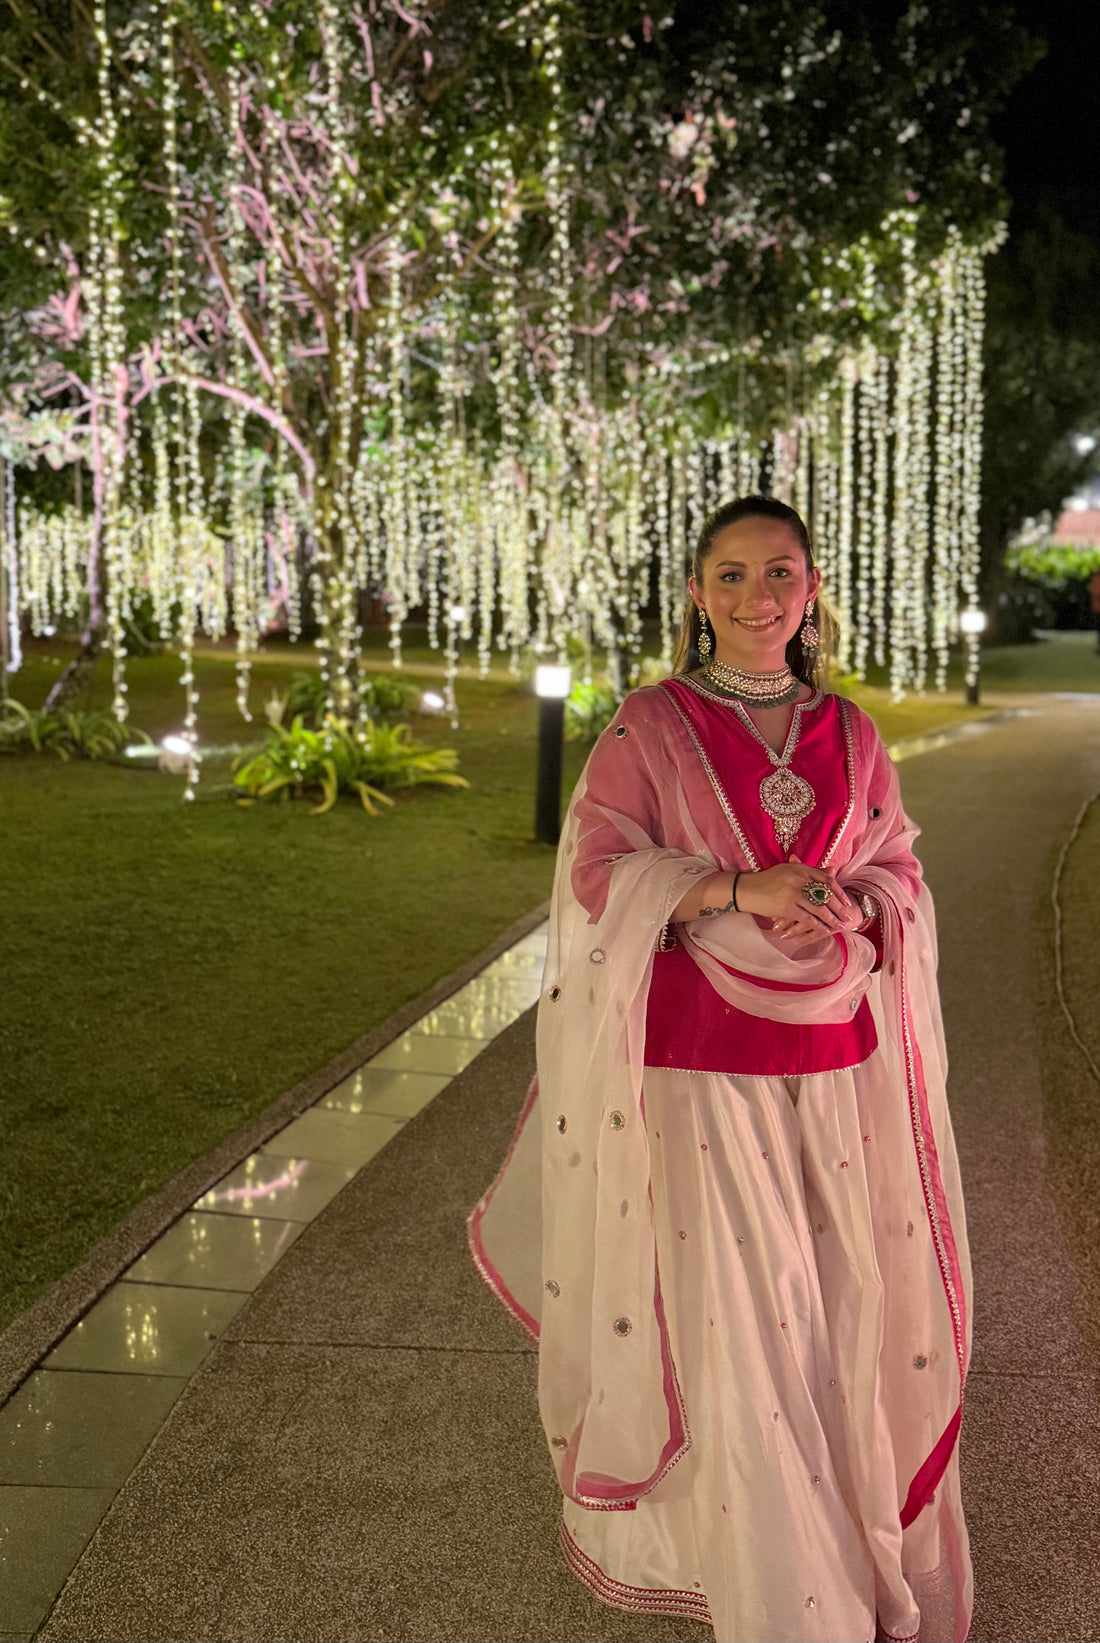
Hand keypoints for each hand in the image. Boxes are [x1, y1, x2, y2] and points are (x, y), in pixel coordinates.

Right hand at [737, 854, 861, 941]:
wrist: (745, 890)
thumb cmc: (766, 880)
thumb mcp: (788, 870)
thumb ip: (809, 871)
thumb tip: (833, 870)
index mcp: (800, 868)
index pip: (826, 879)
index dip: (838, 891)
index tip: (846, 901)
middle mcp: (798, 878)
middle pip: (825, 894)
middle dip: (838, 907)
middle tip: (848, 916)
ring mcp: (793, 892)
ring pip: (818, 908)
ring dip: (831, 919)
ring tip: (839, 926)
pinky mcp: (786, 906)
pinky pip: (807, 918)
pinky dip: (818, 926)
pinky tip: (825, 931)